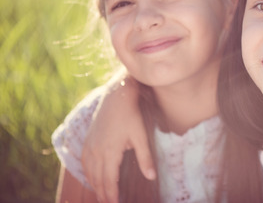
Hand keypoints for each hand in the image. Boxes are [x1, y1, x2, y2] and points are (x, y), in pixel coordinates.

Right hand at [81, 77, 155, 202]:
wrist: (116, 96)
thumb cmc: (131, 115)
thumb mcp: (141, 136)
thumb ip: (145, 157)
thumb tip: (151, 177)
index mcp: (110, 152)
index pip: (109, 181)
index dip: (111, 195)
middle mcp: (96, 151)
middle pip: (98, 180)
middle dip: (103, 194)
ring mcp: (90, 145)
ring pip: (89, 172)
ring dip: (95, 186)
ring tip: (101, 196)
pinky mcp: (88, 139)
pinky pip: (84, 162)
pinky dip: (88, 174)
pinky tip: (92, 177)